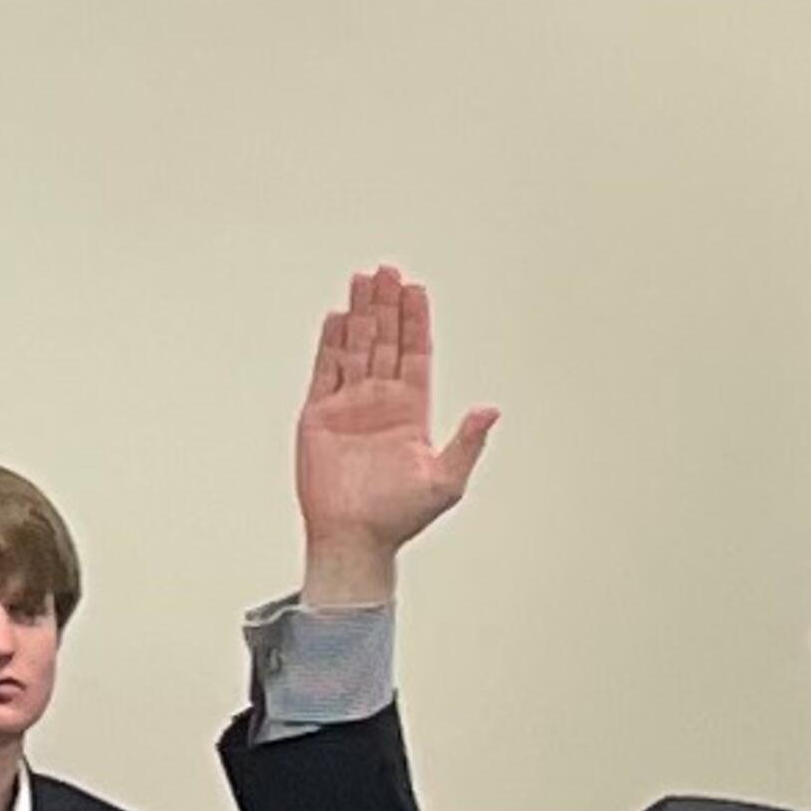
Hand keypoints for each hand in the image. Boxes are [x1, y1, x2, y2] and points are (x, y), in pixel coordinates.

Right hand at [294, 265, 496, 606]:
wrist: (353, 539)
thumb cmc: (398, 518)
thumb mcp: (446, 481)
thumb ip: (467, 442)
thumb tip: (490, 410)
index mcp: (410, 412)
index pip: (414, 354)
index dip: (415, 321)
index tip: (415, 291)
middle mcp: (380, 403)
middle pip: (384, 341)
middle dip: (386, 305)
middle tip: (387, 271)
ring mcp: (349, 407)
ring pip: (355, 347)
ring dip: (360, 314)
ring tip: (362, 281)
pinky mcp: (319, 416)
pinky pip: (325, 371)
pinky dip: (330, 343)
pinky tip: (336, 319)